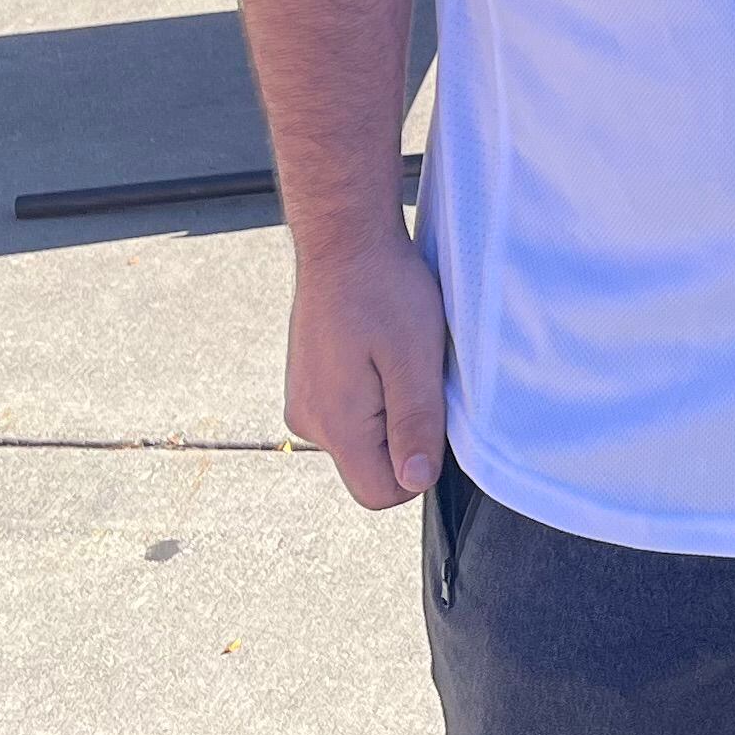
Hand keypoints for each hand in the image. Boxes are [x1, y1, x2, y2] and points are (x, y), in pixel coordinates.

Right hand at [285, 225, 447, 509]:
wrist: (343, 240)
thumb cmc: (383, 290)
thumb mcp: (415, 358)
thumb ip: (415, 424)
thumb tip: (415, 482)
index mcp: (335, 425)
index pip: (381, 493)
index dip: (418, 467)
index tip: (429, 411)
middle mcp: (309, 423)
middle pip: (371, 467)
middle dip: (403, 433)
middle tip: (414, 374)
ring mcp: (305, 402)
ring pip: (362, 438)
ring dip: (389, 409)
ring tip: (395, 355)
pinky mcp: (309, 383)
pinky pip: (350, 412)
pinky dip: (373, 391)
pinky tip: (378, 349)